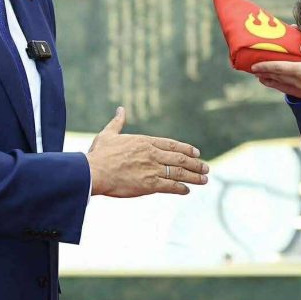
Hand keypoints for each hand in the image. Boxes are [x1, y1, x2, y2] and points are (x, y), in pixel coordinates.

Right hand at [86, 107, 208, 196]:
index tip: (196, 152)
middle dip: (195, 163)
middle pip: (180, 158)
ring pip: (179, 172)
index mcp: (144, 142)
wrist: (94, 171)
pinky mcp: (149, 184)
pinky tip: (187, 190)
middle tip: (206, 167)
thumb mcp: (108, 134)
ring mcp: (152, 169)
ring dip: (194, 176)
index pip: (171, 144)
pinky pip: (170, 186)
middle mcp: (152, 154)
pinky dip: (180, 188)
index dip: (186, 149)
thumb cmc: (99, 154)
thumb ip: (118, 122)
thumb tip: (120, 109)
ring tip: (204, 179)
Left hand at [251, 44, 300, 103]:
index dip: (265, 66)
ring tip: (262, 80)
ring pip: (280, 85)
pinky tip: (281, 87)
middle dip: (264, 74)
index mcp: (300, 71)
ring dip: (270, 82)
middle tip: (254, 72)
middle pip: (276, 77)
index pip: (277, 67)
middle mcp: (296, 81)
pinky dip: (280, 88)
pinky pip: (288, 90)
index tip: (254, 66)